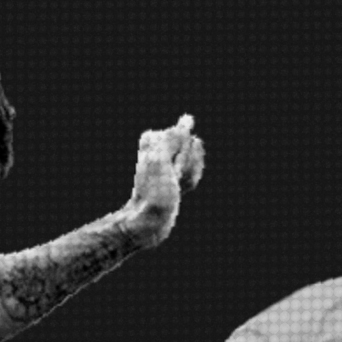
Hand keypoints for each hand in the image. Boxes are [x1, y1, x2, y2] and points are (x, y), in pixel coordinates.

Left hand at [123, 113, 204, 247]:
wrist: (147, 222)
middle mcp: (160, 149)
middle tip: (171, 179)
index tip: (168, 168)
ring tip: (175, 187)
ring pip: (194, 162)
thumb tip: (187, 119)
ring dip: (189, 175)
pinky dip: (190, 182)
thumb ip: (172, 137)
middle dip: (187, 164)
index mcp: (152, 140)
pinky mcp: (175, 178)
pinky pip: (194, 174)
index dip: (181, 153)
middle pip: (191, 147)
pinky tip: (180, 190)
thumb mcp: (160, 160)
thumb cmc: (152, 191)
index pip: (182, 135)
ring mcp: (168, 164)